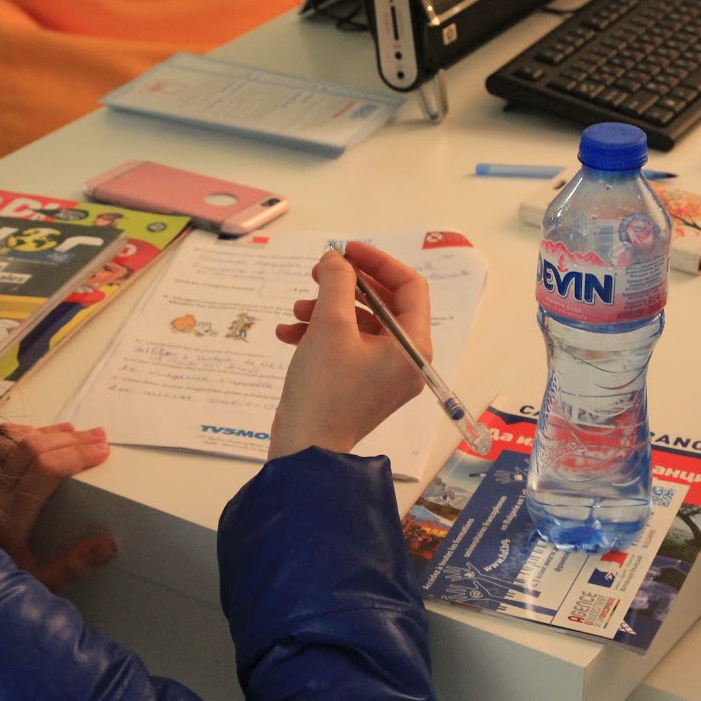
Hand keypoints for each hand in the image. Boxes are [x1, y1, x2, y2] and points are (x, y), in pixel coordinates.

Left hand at [0, 423, 115, 590]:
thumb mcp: (37, 581)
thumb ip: (71, 566)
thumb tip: (107, 545)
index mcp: (11, 516)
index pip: (45, 469)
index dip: (75, 455)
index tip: (103, 451)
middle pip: (32, 448)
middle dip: (70, 440)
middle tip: (99, 437)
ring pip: (10, 439)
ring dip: (45, 432)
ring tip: (74, 432)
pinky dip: (16, 432)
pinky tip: (37, 433)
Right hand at [269, 241, 431, 458]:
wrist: (305, 451)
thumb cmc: (324, 388)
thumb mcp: (330, 325)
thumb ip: (336, 282)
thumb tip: (336, 260)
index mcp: (413, 346)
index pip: (409, 287)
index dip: (377, 262)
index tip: (345, 250)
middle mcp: (405, 360)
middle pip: (383, 304)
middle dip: (347, 285)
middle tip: (317, 272)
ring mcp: (383, 376)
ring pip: (360, 324)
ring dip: (326, 309)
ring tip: (296, 309)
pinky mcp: (360, 386)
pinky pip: (347, 347)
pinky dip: (320, 334)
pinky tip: (288, 333)